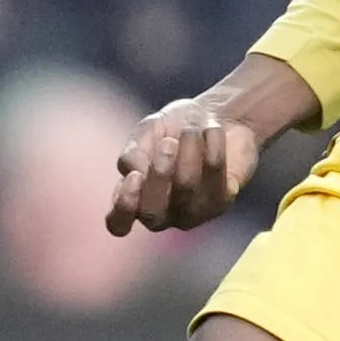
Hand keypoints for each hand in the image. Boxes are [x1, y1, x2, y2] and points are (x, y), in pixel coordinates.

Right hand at [107, 92, 266, 236]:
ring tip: (191, 130)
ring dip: (188, 152)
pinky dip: (213, 147)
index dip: (124, 206)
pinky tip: (212, 131)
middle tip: (169, 142)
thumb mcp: (147, 131)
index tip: (135, 176)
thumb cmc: (175, 128)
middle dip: (159, 174)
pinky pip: (215, 178)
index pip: (118, 223)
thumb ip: (134, 152)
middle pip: (152, 214)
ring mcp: (191, 213)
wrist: (219, 116)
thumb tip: (133, 171)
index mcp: (135, 197)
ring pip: (185, 189)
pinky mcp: (220, 203)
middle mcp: (161, 213)